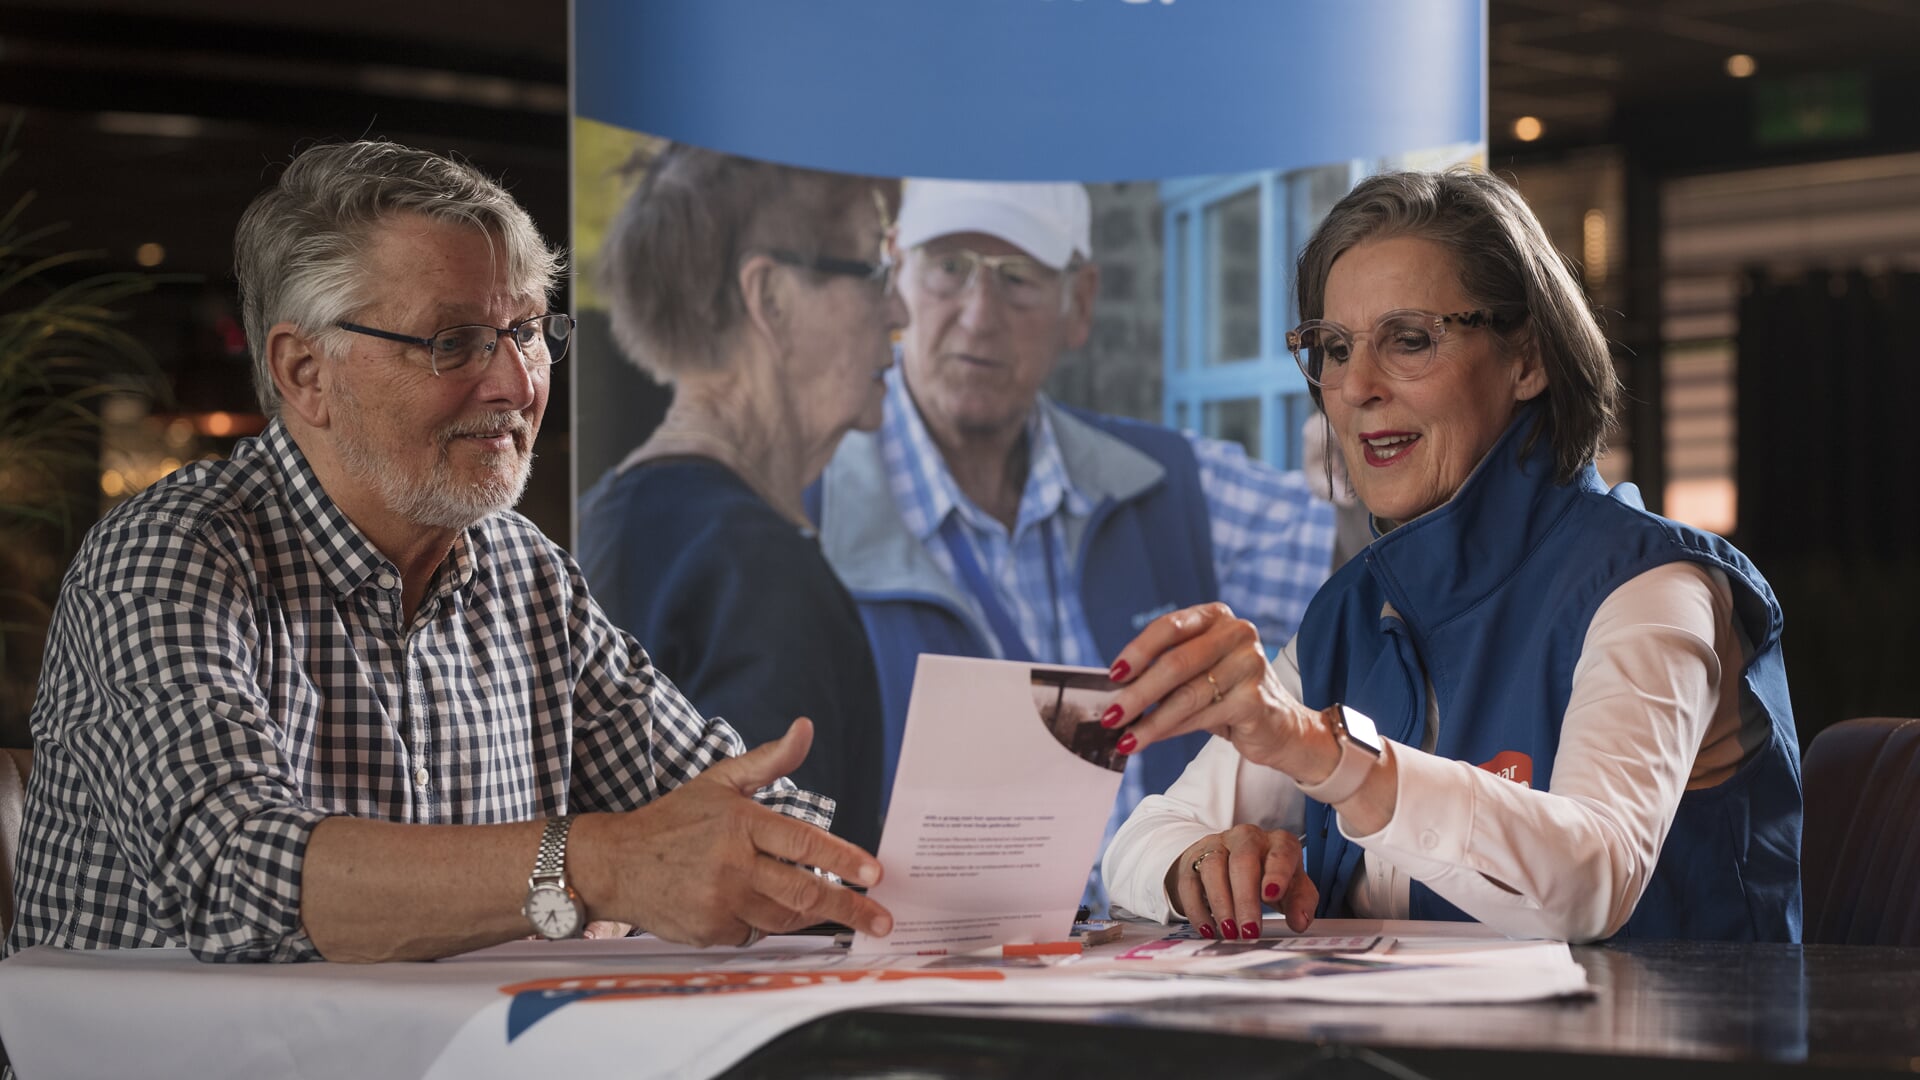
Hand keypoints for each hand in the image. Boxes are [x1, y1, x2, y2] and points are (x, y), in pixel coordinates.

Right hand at [575, 718, 892, 946]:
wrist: (615, 863)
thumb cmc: (674, 820)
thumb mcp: (720, 780)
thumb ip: (770, 760)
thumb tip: (805, 728)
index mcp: (740, 824)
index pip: (805, 844)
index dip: (844, 859)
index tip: (875, 873)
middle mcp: (732, 865)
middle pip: (804, 892)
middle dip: (849, 907)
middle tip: (880, 918)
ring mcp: (721, 902)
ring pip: (784, 918)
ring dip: (812, 917)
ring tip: (837, 913)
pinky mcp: (710, 931)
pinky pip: (755, 933)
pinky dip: (766, 923)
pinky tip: (762, 908)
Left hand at [1104, 603, 1318, 775]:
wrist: (1280, 725)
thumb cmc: (1227, 694)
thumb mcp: (1198, 671)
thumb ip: (1165, 669)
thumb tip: (1116, 689)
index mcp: (1216, 617)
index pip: (1169, 627)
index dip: (1137, 651)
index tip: (1113, 675)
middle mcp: (1237, 633)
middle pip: (1176, 662)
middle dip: (1137, 693)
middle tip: (1110, 715)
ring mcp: (1250, 665)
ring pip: (1186, 695)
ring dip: (1150, 721)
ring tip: (1124, 738)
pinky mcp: (1255, 699)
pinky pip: (1202, 717)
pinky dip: (1170, 730)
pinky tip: (1150, 739)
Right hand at [1167, 826, 1316, 939]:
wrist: (1232, 860)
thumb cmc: (1269, 876)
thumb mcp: (1293, 886)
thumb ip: (1301, 902)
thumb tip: (1299, 922)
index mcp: (1278, 842)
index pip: (1280, 852)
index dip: (1276, 873)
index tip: (1271, 896)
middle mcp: (1246, 838)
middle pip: (1243, 861)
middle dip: (1245, 899)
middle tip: (1250, 931)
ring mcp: (1216, 846)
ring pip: (1213, 868)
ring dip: (1221, 904)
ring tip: (1229, 933)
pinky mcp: (1192, 861)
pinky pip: (1189, 883)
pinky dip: (1197, 909)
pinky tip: (1208, 928)